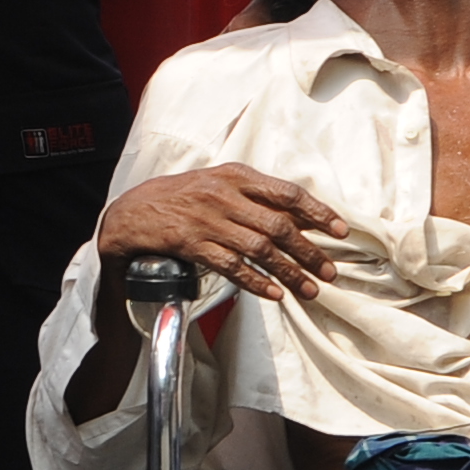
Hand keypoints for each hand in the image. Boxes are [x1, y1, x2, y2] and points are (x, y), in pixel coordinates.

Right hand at [98, 164, 346, 308]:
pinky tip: (273, 294)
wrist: (130, 213)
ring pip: (259, 248)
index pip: (287, 192)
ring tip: (309, 290)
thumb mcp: (218, 185)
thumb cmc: (179, 199)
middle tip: (330, 272)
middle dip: (309, 252)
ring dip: (289, 272)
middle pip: (278, 225)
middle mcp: (223, 195)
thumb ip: (255, 198)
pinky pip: (229, 265)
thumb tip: (301, 219)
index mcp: (235, 175)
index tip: (340, 231)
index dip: (317, 212)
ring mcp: (206, 220)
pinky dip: (254, 281)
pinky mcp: (190, 244)